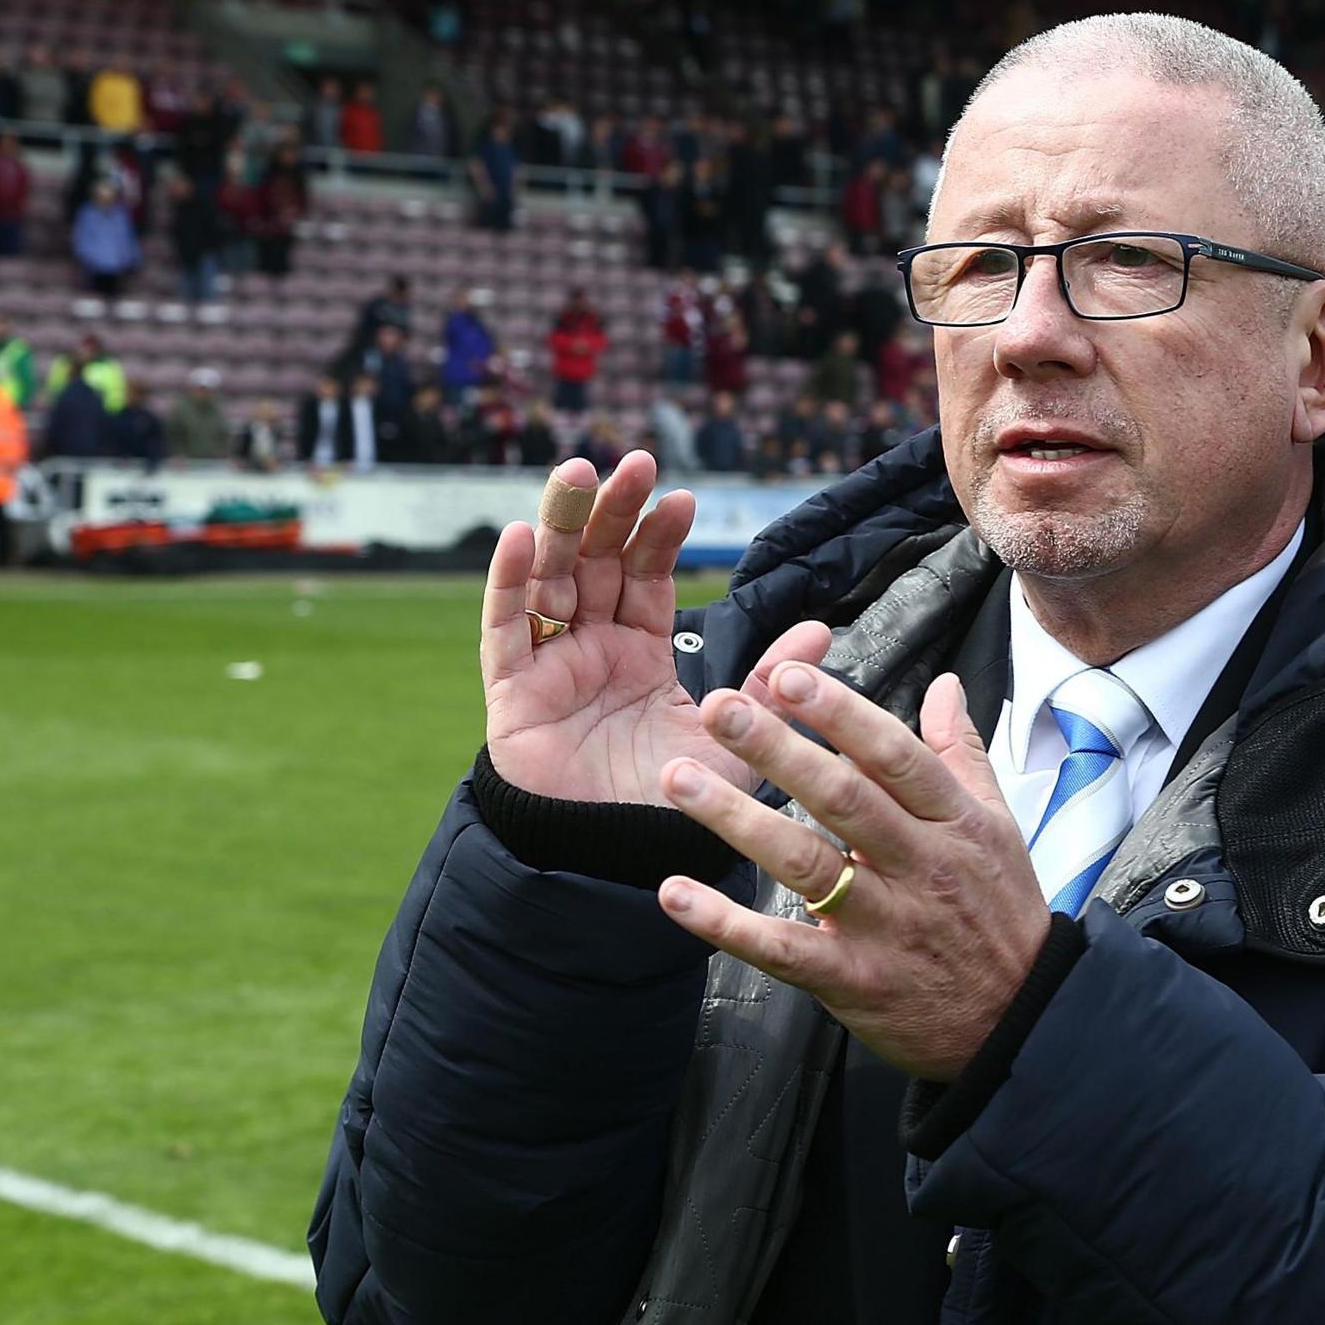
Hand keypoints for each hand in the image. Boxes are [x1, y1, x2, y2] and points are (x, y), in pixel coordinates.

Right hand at [480, 451, 830, 803]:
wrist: (614, 861)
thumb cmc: (668, 804)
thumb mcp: (731, 738)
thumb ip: (767, 685)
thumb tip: (820, 629)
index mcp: (640, 649)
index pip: (647, 575)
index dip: (660, 535)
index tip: (684, 498)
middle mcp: (591, 645)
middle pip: (596, 559)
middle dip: (612, 510)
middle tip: (632, 463)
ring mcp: (549, 662)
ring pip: (549, 576)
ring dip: (560, 523)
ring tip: (576, 474)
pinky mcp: (512, 690)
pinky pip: (503, 627)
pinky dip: (508, 580)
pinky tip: (519, 537)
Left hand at [654, 652, 1049, 1080]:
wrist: (1021, 1021)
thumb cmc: (1001, 916)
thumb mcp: (998, 828)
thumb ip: (961, 753)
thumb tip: (946, 685)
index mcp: (953, 823)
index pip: (893, 755)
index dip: (840, 713)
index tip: (788, 677)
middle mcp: (919, 867)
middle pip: (843, 798)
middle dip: (777, 748)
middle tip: (718, 707)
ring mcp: (884, 925)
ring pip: (805, 864)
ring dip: (737, 819)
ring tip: (679, 779)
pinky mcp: (852, 980)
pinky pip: (782, 950)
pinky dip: (726, 924)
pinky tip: (676, 893)